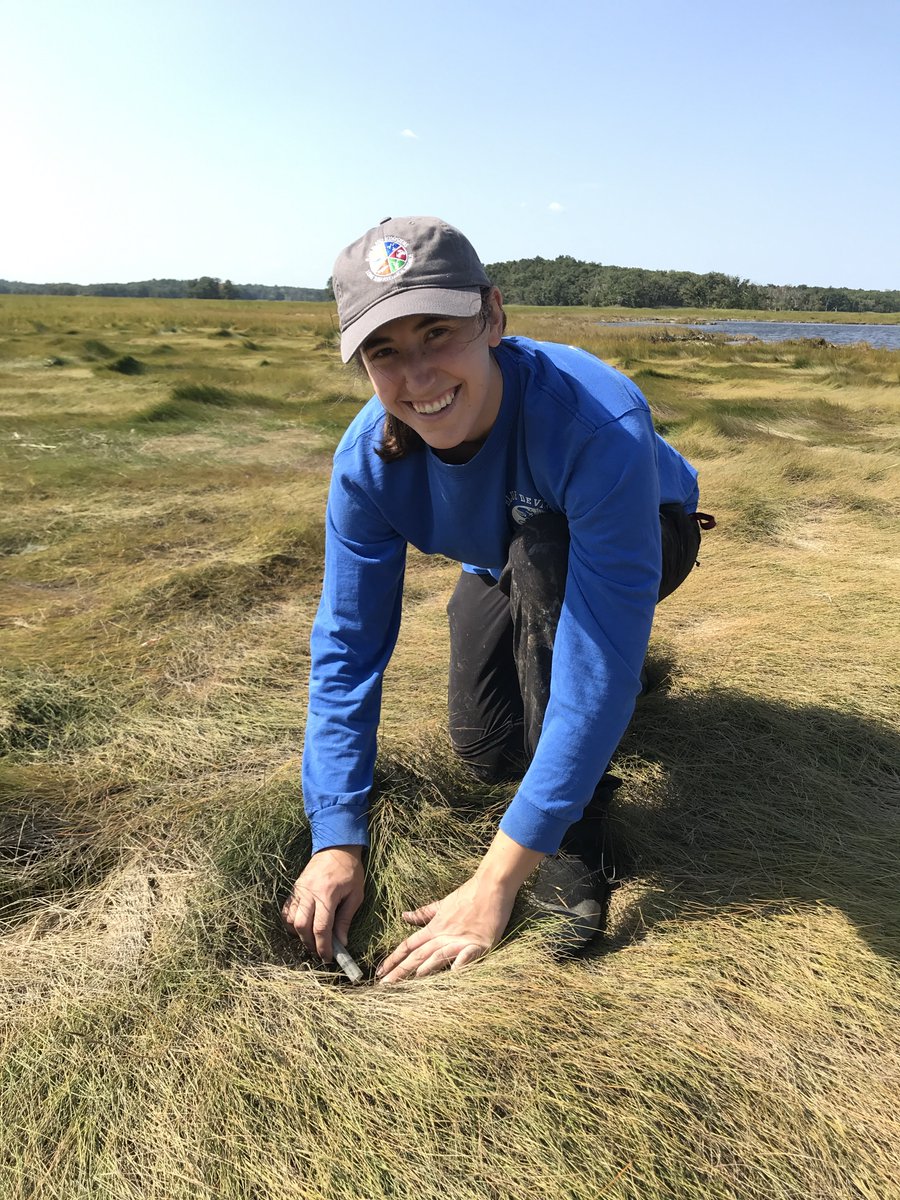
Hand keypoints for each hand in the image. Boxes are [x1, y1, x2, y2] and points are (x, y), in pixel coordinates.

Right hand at [281, 846, 364, 961]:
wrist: (337, 847)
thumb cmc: (351, 871)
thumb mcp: (356, 895)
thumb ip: (346, 919)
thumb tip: (341, 943)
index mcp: (327, 895)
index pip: (321, 928)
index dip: (323, 947)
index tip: (328, 958)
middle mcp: (309, 893)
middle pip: (302, 927)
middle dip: (310, 944)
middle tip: (320, 951)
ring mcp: (299, 890)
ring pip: (291, 921)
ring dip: (299, 935)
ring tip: (312, 939)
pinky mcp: (294, 889)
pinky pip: (286, 911)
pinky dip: (290, 923)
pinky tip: (301, 927)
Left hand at [375, 872, 517, 983]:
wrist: (491, 885)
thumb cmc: (468, 894)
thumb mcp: (442, 904)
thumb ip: (423, 913)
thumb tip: (404, 916)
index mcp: (435, 927)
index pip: (409, 945)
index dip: (393, 959)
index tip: (379, 972)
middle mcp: (445, 935)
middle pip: (418, 955)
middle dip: (400, 970)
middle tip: (384, 985)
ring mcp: (461, 940)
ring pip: (439, 955)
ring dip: (426, 968)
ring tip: (411, 980)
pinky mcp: (480, 943)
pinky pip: (467, 955)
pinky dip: (460, 964)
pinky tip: (453, 974)